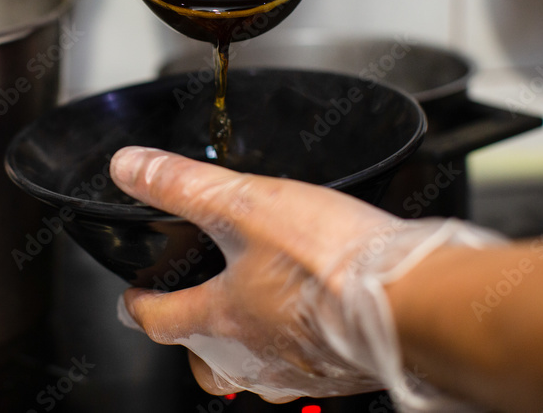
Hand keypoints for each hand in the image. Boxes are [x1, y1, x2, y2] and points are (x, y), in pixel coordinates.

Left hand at [110, 146, 501, 408]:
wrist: (412, 302)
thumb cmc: (328, 264)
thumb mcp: (243, 206)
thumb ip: (182, 185)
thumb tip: (131, 167)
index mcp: (220, 321)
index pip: (159, 321)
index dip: (139, 306)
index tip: (133, 298)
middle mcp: (254, 359)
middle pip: (205, 365)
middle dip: (192, 342)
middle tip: (193, 315)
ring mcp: (301, 373)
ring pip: (256, 372)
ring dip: (248, 346)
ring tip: (259, 310)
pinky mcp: (344, 374)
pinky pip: (306, 368)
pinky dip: (299, 344)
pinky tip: (316, 315)